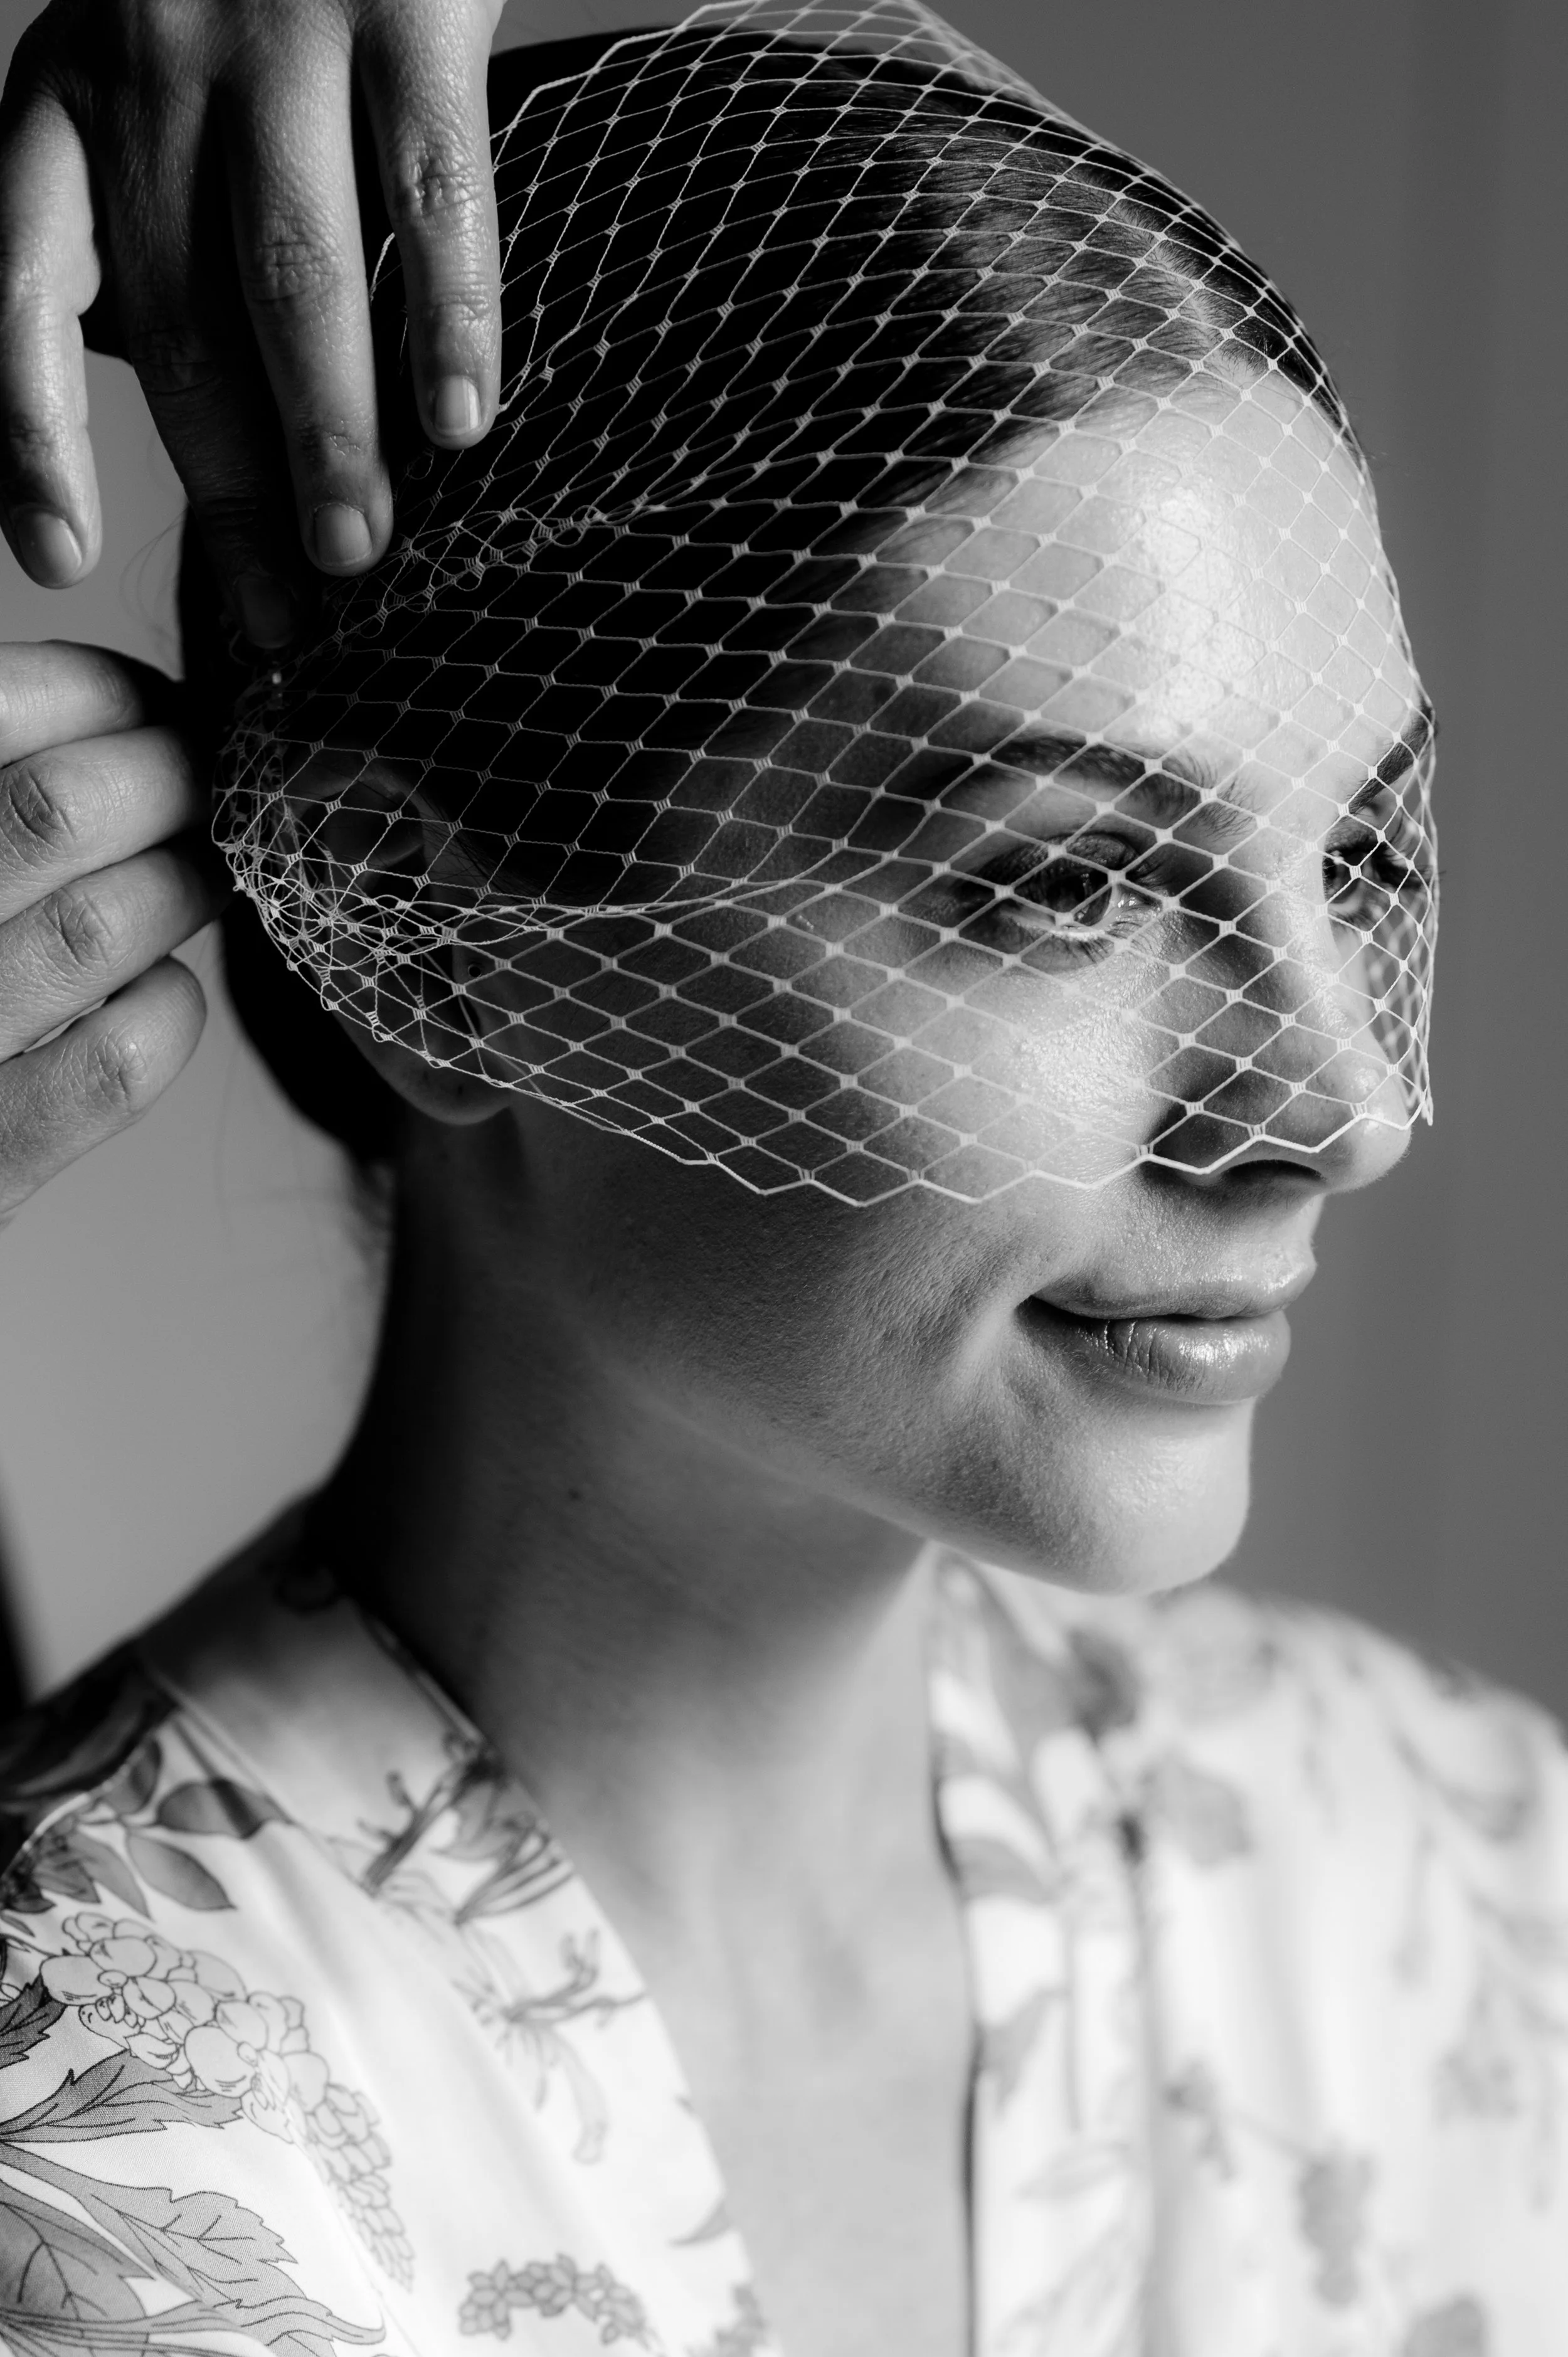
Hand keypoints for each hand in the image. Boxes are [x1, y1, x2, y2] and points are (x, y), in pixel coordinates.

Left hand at [0, 0, 503, 643]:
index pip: (19, 285)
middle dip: (227, 484)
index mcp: (66, 90)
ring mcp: (281, 28)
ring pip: (293, 275)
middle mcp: (153, 63)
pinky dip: (453, 322)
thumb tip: (154, 411)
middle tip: (281, 608)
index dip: (31, 434)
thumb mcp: (146, 82)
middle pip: (181, 316)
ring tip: (359, 553)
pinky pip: (433, 197)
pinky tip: (465, 424)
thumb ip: (144, 223)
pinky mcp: (412, 5)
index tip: (57, 554)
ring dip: (328, 436)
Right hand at [0, 640, 225, 1227]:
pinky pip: (118, 1062)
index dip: (103, 689)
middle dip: (168, 779)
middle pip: (57, 810)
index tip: (149, 702)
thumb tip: (121, 708)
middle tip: (201, 785)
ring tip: (194, 876)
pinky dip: (169, 1007)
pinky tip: (157, 988)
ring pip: (101, 926)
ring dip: (182, 886)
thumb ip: (3, 780)